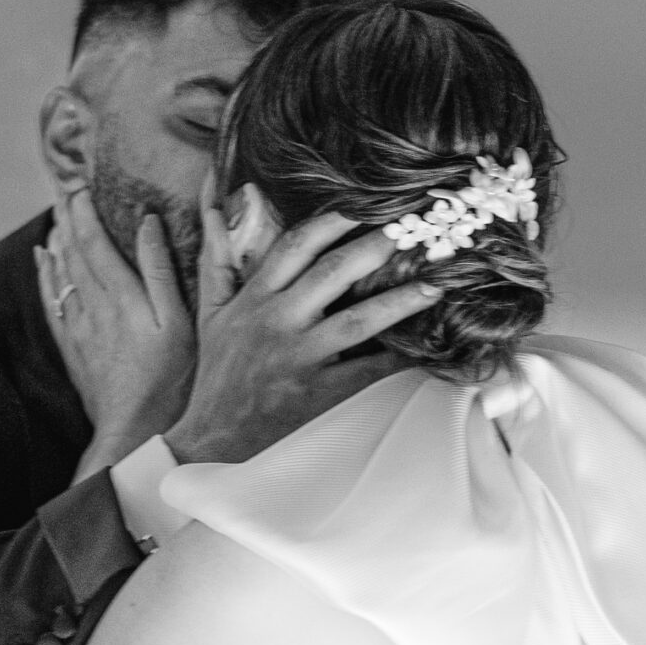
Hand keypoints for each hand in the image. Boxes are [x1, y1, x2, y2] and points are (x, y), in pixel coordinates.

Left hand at [38, 184, 194, 471]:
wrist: (134, 431)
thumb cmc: (169, 381)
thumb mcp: (180, 324)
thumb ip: (161, 271)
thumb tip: (148, 224)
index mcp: (121, 295)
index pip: (94, 240)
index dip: (86, 210)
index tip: (83, 185)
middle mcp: (93, 306)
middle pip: (73, 251)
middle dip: (69, 218)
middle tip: (67, 191)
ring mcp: (79, 328)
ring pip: (60, 272)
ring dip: (58, 240)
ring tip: (57, 215)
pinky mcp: (73, 348)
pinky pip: (52, 300)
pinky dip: (46, 275)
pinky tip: (44, 260)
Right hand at [166, 202, 446, 465]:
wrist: (209, 442)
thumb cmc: (216, 378)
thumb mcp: (209, 317)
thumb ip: (217, 266)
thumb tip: (215, 211)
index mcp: (254, 299)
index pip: (295, 245)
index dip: (333, 219)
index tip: (366, 202)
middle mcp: (277, 322)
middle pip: (332, 271)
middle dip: (376, 245)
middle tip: (415, 227)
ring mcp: (298, 359)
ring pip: (357, 321)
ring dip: (399, 300)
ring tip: (436, 285)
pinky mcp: (316, 396)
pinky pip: (364, 374)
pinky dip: (395, 362)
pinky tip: (425, 351)